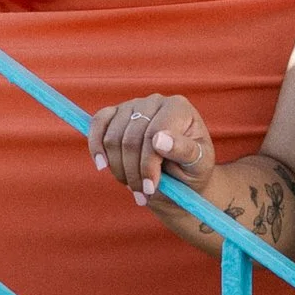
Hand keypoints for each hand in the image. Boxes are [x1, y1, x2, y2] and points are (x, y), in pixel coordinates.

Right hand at [89, 93, 216, 213]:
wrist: (180, 176)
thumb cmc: (192, 169)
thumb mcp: (199, 164)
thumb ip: (184, 151)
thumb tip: (159, 139)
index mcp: (179, 108)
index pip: (154, 134)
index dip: (148, 164)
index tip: (150, 187)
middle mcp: (155, 101)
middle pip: (130, 138)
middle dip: (133, 171)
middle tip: (142, 193)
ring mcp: (133, 105)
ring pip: (112, 138)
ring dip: (118, 168)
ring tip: (133, 185)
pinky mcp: (115, 113)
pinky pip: (98, 123)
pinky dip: (96, 147)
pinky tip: (103, 165)